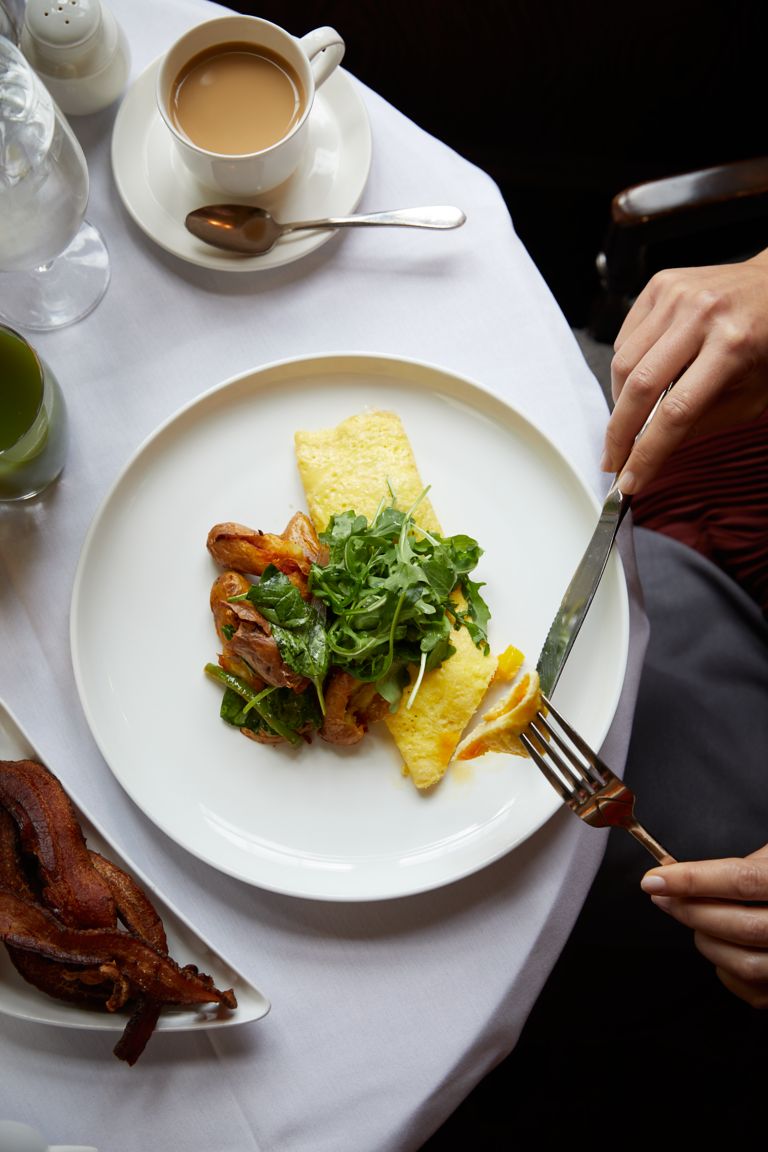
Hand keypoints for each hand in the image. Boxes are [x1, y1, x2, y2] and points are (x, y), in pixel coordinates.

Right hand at [601, 250, 767, 492]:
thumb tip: (651, 449)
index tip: (630, 481)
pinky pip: (624, 339)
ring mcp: (676, 296)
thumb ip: (701, 422)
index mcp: (733, 346)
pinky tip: (642, 377)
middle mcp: (701, 315)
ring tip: (632, 418)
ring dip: (620, 402)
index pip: (676, 412)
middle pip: (640, 387)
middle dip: (619, 434)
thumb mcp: (751, 397)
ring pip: (623, 363)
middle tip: (612, 460)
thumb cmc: (766, 346)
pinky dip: (626, 368)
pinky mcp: (660, 285)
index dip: (648, 453)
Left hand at [641, 844, 767, 1007]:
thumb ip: (742, 870)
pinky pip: (752, 989)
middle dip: (691, 910)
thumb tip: (679, 875)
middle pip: (740, 925)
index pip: (742, 880)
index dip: (693, 880)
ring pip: (744, 964)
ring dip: (706, 941)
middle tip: (662, 896)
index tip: (654, 880)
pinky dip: (724, 969)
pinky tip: (720, 947)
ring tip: (693, 920)